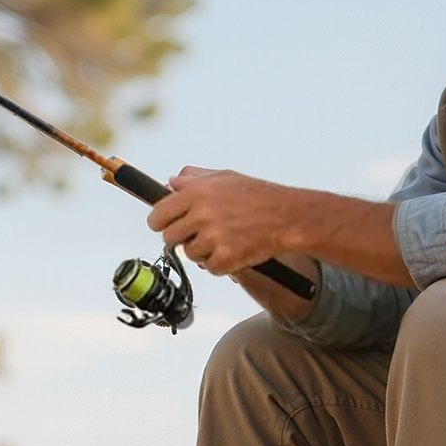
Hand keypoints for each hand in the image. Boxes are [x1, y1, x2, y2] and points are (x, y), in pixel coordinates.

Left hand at [150, 167, 301, 275]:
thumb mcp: (223, 177)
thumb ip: (193, 179)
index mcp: (196, 193)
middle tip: (197, 234)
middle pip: (170, 238)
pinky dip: (219, 264)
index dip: (159, 222)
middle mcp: (201, 215)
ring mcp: (212, 238)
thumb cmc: (258, 196)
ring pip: (190, 254)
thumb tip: (171, 183)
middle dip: (181, 238)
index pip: (158, 215)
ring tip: (222, 239)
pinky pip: (209, 268)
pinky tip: (231, 251)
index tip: (164, 225)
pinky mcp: (226, 258)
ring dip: (202, 251)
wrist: (286, 217)